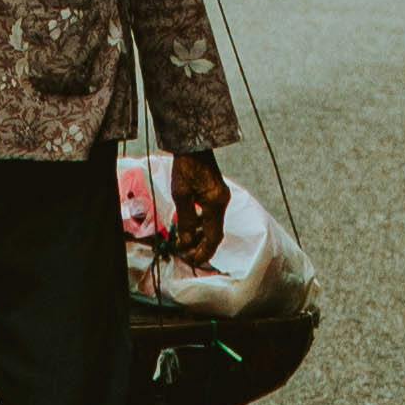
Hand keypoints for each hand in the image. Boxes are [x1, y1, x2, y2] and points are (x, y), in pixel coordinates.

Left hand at [168, 147, 229, 265]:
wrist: (193, 143)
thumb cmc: (185, 167)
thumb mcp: (181, 195)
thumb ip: (185, 221)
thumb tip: (186, 242)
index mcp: (216, 204)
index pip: (213, 237)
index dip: (204, 252)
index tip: (193, 261)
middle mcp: (223, 202)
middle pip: (215, 233)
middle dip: (203, 246)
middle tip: (188, 255)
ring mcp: (221, 197)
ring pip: (214, 224)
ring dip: (201, 235)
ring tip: (186, 243)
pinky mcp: (217, 193)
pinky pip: (212, 215)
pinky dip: (202, 224)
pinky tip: (190, 226)